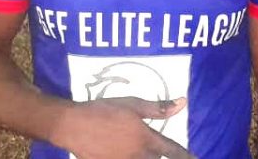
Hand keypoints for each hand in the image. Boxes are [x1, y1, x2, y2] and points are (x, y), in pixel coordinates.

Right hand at [52, 97, 194, 158]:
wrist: (72, 124)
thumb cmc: (103, 110)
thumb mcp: (132, 104)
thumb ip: (158, 108)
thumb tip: (182, 104)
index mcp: (145, 138)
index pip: (172, 150)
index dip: (186, 156)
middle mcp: (138, 155)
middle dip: (160, 156)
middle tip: (157, 148)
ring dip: (146, 157)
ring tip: (141, 151)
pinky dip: (131, 158)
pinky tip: (125, 153)